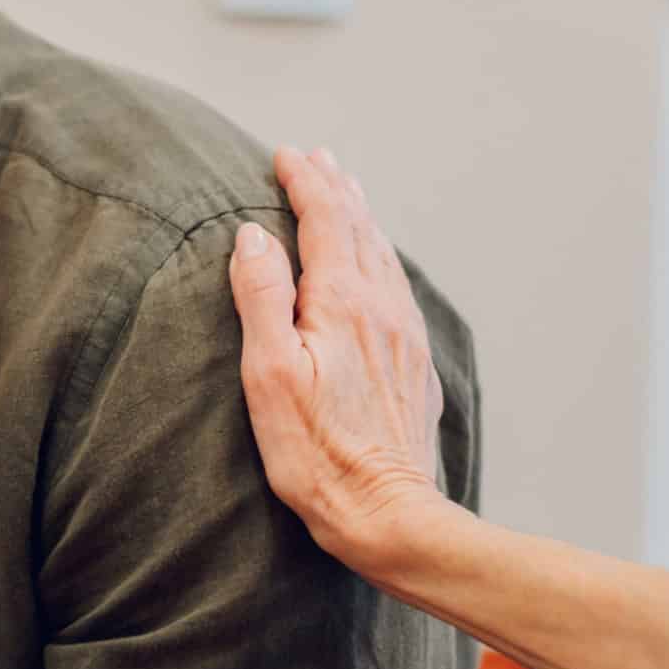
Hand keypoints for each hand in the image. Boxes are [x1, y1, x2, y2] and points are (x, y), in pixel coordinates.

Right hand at [229, 147, 450, 575]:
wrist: (389, 513)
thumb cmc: (317, 454)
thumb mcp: (269, 374)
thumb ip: (262, 297)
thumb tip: (253, 236)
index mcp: (343, 301)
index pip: (325, 220)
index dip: (305, 182)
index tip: (285, 155)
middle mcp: (383, 308)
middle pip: (361, 229)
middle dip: (337, 188)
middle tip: (319, 158)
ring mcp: (405, 336)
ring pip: (385, 256)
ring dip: (362, 218)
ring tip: (348, 194)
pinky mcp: (415, 365)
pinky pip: (397, 288)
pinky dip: (380, 257)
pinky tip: (377, 267)